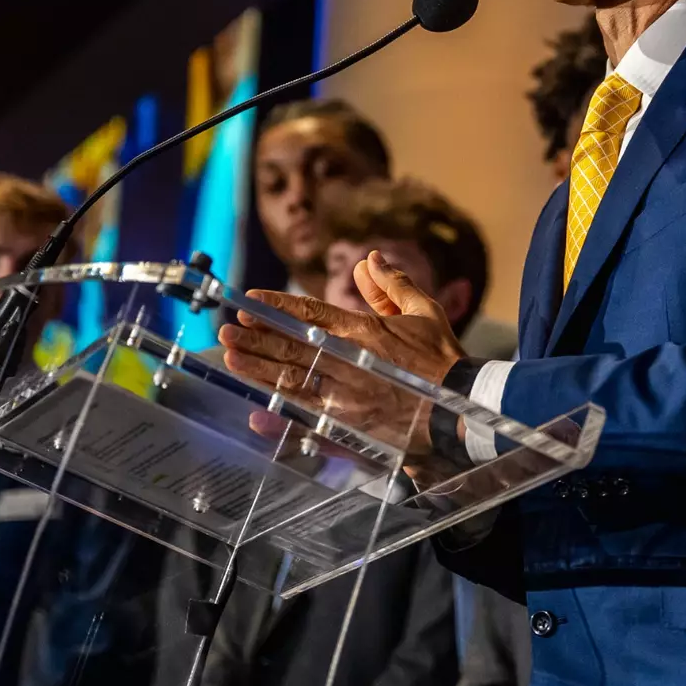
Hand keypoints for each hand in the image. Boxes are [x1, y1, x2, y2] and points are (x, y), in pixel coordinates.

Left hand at [218, 250, 465, 456]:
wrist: (460, 410)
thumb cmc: (442, 360)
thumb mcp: (424, 312)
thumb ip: (393, 285)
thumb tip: (369, 259)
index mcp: (364, 331)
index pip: (311, 314)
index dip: (276, 307)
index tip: (249, 301)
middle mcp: (348, 361)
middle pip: (291, 347)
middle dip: (256, 338)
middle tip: (225, 330)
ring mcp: (345, 395)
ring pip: (292, 380)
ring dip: (258, 369)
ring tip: (230, 358)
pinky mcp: (348, 426)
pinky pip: (306, 418)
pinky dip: (280, 415)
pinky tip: (256, 411)